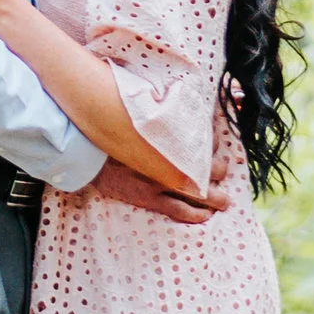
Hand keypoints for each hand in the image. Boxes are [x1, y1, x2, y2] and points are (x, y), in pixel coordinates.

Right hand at [88, 115, 237, 225]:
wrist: (89, 151)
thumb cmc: (115, 129)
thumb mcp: (139, 114)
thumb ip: (162, 113)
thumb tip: (177, 97)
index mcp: (168, 139)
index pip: (201, 141)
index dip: (213, 143)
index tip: (216, 144)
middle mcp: (168, 162)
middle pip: (206, 169)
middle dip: (218, 170)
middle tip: (223, 170)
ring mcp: (159, 182)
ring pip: (197, 194)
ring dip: (215, 198)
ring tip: (224, 201)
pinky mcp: (149, 198)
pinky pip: (178, 210)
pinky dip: (195, 215)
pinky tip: (205, 216)